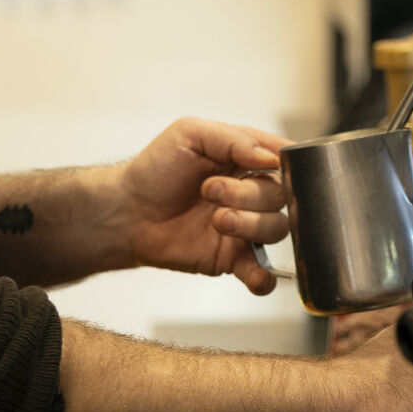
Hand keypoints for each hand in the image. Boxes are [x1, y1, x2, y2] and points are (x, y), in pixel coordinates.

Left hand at [120, 117, 290, 293]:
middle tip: (210, 190)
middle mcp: (250, 192)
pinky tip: (254, 274)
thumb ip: (233, 139)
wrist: (127, 211)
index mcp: (246, 158)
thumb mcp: (190, 134)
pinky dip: (265, 277)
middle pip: (280, 196)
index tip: (268, 166)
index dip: (285, 165)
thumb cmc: (156, 168)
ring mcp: (244, 226)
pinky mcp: (232, 257)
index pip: (284, 160)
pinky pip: (263, 273)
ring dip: (251, 225)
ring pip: (276, 229)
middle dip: (249, 195)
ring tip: (217, 220)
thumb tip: (270, 156)